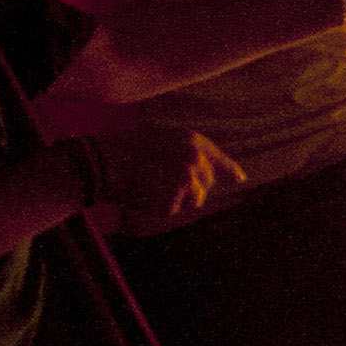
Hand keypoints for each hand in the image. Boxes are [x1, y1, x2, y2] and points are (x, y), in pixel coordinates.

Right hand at [95, 121, 244, 233]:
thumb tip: (199, 164)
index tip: (241, 179)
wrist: (104, 161)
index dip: (230, 169)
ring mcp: (190, 176)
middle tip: (159, 181)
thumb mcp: (157, 136)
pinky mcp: (180, 195)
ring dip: (179, 200)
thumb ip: (182, 148)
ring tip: (152, 187)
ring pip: (195, 200)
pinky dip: (162, 208)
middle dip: (190, 188)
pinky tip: (146, 196)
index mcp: (193, 141)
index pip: (219, 159)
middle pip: (206, 183)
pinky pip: (176, 209)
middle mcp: (198, 157)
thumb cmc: (123, 149)